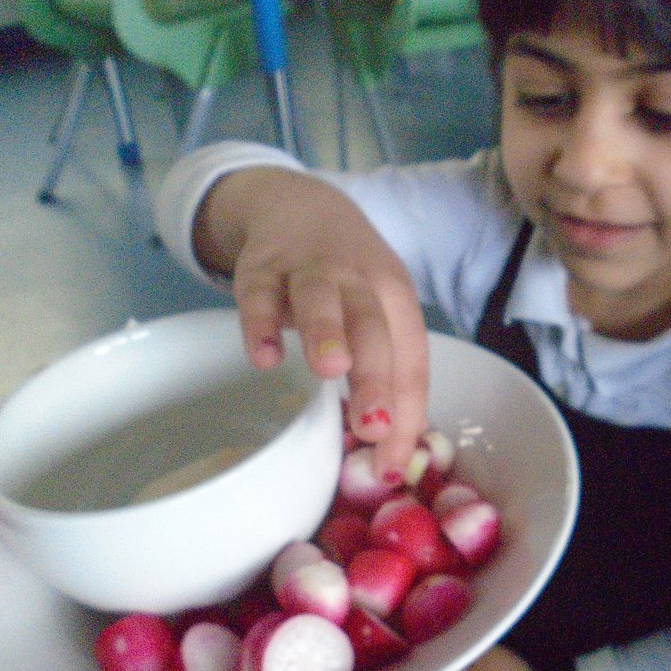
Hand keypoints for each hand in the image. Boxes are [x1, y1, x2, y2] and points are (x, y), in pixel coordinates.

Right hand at [193, 167, 428, 473]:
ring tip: (329, 372)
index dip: (405, 412)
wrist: (301, 204)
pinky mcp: (262, 266)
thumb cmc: (350, 280)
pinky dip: (261, 323)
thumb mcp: (378, 316)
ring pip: (322, 299)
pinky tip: (263, 357)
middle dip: (374, 375)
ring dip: (327, 333)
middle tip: (372, 426)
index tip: (392, 466)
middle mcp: (360, 280)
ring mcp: (310, 270)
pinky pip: (259, 293)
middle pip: (373, 327)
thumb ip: (383, 378)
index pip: (411, 358)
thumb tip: (388, 457)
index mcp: (397, 299)